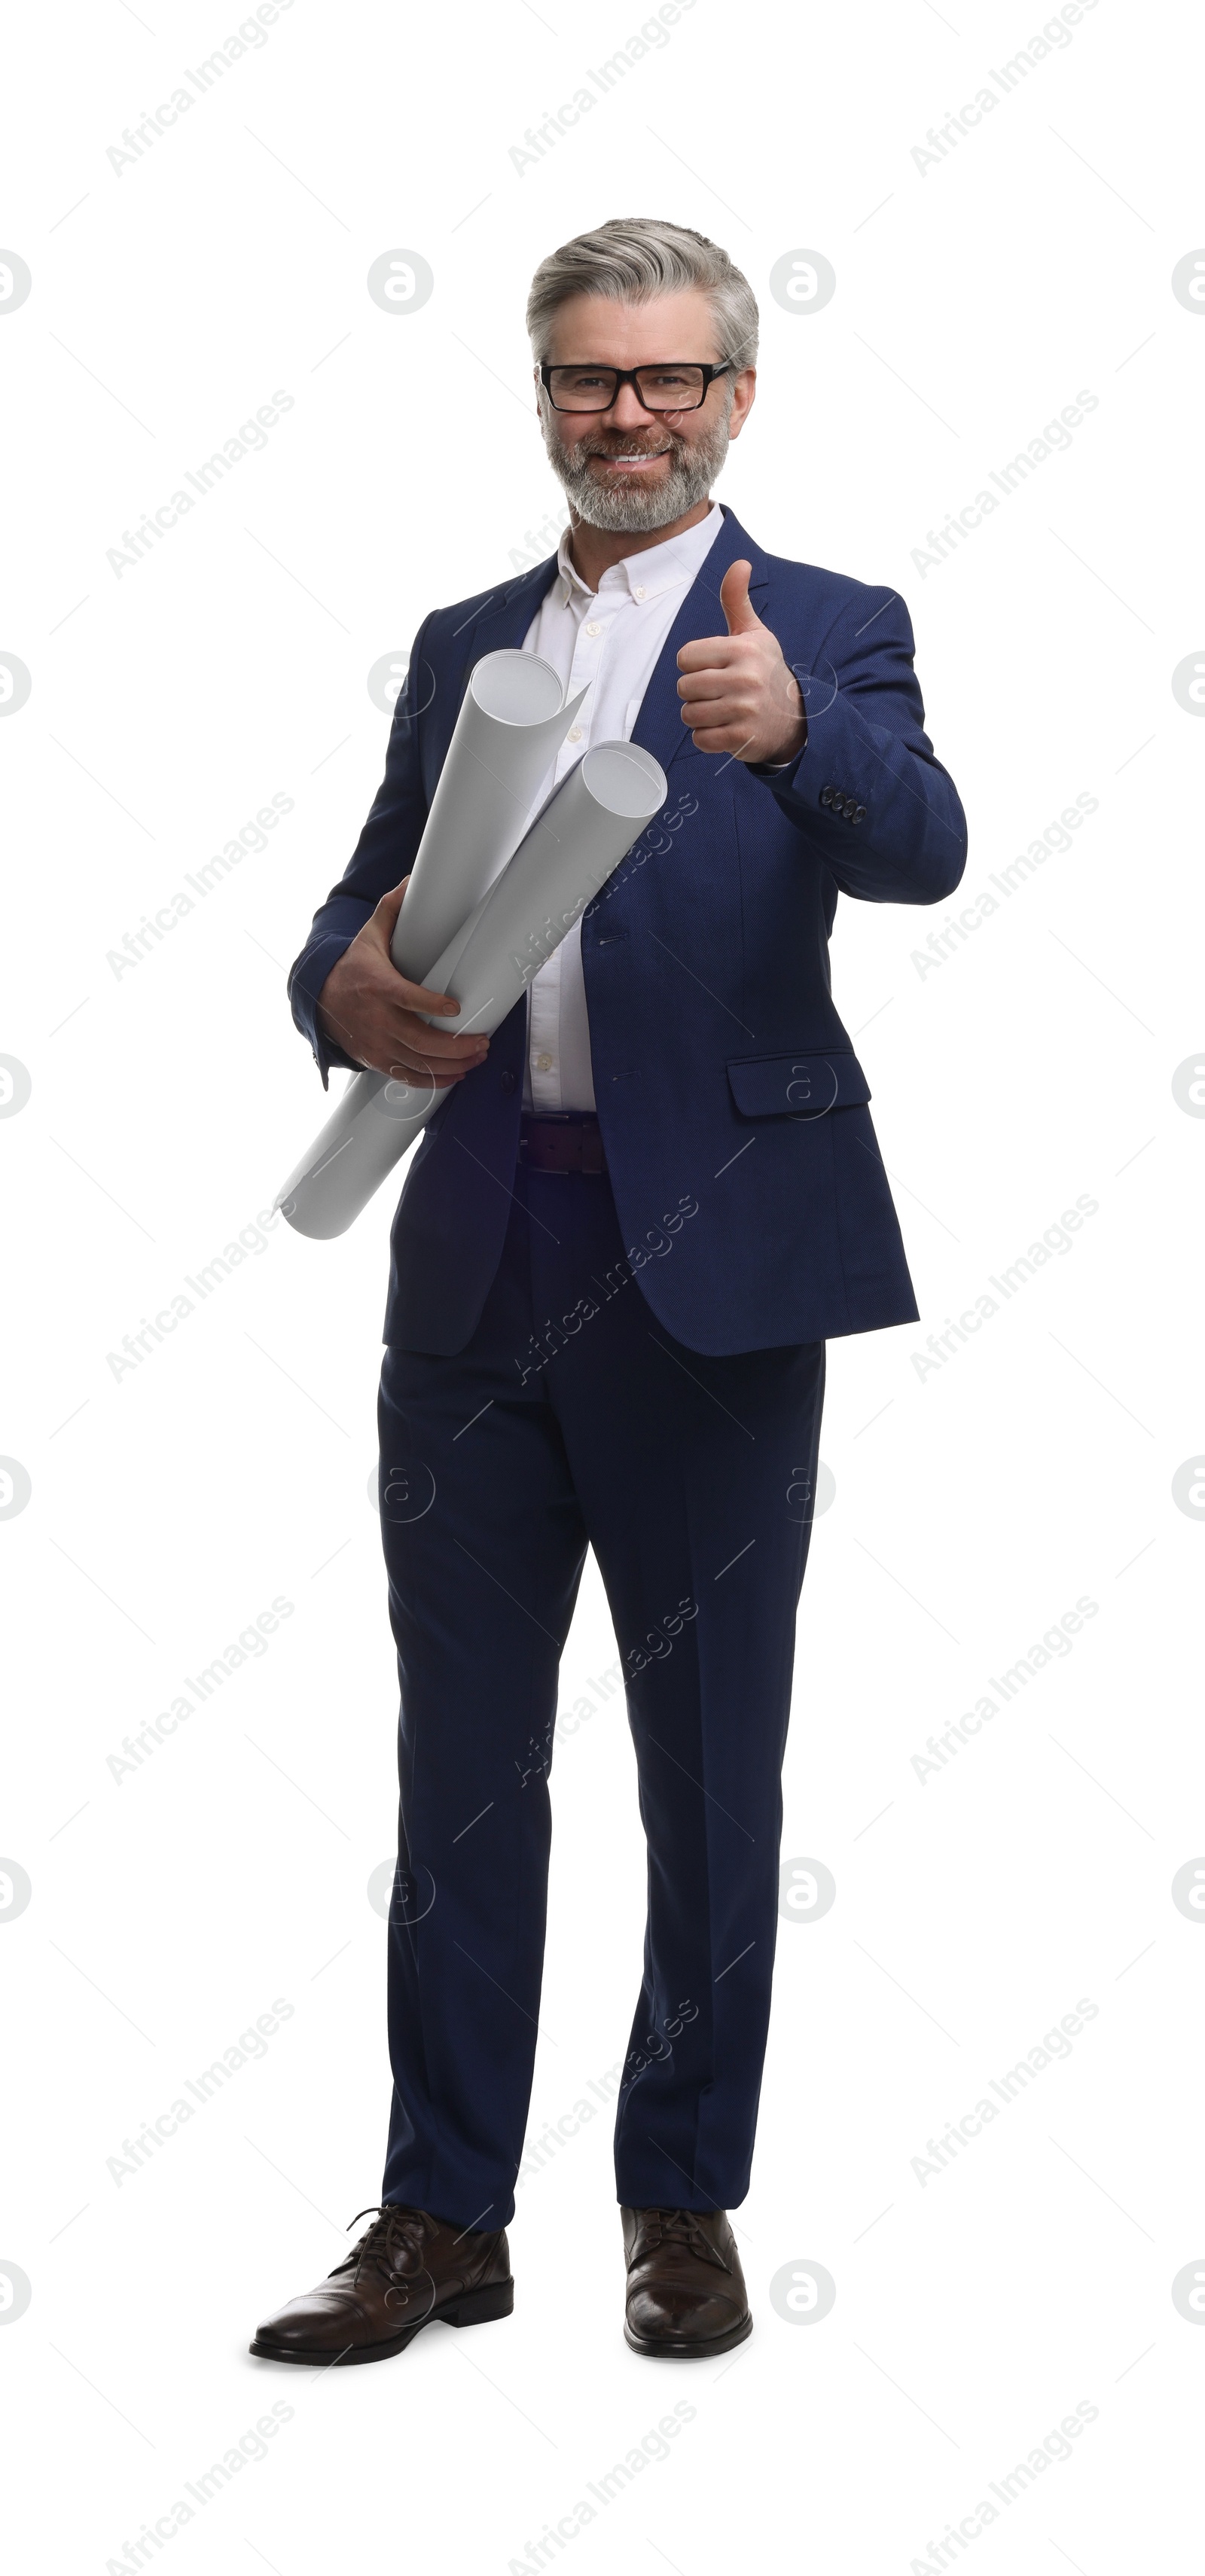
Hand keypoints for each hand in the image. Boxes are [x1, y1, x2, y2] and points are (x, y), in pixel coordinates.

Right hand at [315, 878, 488, 1087]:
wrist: (319, 1000)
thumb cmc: (352, 968)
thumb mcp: (368, 937)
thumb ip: (392, 911)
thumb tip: (411, 881)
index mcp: (378, 986)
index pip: (406, 998)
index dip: (430, 1005)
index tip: (454, 1007)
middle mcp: (377, 1020)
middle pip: (420, 1042)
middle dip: (456, 1046)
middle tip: (482, 1040)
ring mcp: (377, 1044)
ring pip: (419, 1064)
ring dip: (453, 1065)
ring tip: (477, 1056)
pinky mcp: (378, 1060)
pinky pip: (409, 1077)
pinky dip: (435, 1080)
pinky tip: (457, 1074)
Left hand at [675, 559, 806, 763]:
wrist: (794, 717)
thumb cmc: (765, 671)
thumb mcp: (754, 634)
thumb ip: (737, 600)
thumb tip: (740, 563)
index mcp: (743, 649)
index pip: (685, 657)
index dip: (693, 664)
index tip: (714, 667)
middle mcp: (745, 678)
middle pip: (685, 687)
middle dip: (695, 692)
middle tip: (718, 692)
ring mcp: (744, 710)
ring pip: (690, 714)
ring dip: (699, 716)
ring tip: (721, 710)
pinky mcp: (742, 738)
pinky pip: (701, 739)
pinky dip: (707, 738)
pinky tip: (725, 728)